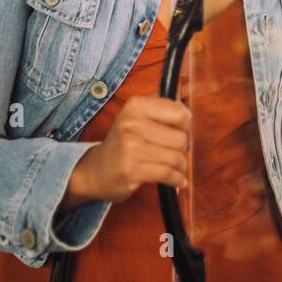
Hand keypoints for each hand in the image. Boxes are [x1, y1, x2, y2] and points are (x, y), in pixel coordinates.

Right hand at [60, 95, 191, 208]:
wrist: (96, 171)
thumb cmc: (123, 142)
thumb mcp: (136, 116)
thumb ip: (160, 106)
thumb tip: (184, 100)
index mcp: (136, 106)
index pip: (179, 113)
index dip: (186, 125)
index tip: (181, 132)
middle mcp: (132, 123)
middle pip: (180, 138)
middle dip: (183, 148)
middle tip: (174, 151)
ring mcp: (130, 148)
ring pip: (176, 158)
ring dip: (180, 166)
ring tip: (176, 167)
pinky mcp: (132, 171)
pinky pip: (167, 174)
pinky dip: (177, 179)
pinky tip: (177, 181)